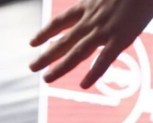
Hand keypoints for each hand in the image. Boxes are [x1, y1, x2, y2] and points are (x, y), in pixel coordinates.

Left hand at [29, 0, 152, 88]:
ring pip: (77, 52)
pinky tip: (83, 85)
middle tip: (31, 67)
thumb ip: (101, 2)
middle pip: (63, 41)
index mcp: (87, 5)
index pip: (60, 21)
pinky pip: (104, 60)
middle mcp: (91, 20)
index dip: (45, 32)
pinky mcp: (120, 38)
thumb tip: (102, 7)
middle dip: (46, 55)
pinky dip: (94, 73)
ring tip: (46, 78)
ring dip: (60, 67)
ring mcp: (104, 30)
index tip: (32, 42)